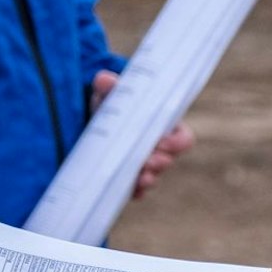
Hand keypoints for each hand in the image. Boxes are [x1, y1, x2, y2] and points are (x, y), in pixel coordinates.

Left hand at [91, 69, 195, 199]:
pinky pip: (134, 190)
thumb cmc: (108, 105)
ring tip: (140, 177)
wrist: (88, 123)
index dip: (177, 143)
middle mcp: (156, 150)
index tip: (161, 143)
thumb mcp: (108, 93)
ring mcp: (142, 166)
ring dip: (148, 179)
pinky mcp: (125, 179)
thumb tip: (105, 80)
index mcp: (162, 127)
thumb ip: (108, 86)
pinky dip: (133, 191)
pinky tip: (129, 190)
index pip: (182, 138)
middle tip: (147, 162)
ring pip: (152, 177)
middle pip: (168, 160)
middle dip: (161, 163)